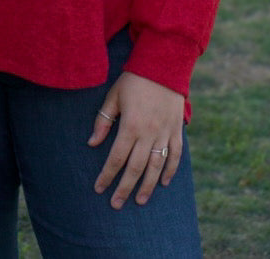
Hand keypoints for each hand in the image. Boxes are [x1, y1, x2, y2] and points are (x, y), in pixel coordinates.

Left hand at [88, 72, 184, 209]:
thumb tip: (92, 143)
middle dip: (124, 188)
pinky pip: (175, 155)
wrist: (164, 65)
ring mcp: (165, 133)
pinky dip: (170, 171)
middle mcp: (149, 133)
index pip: (116, 158)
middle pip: (135, 168)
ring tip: (139, 201)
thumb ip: (103, 120)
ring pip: (156, 167)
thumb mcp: (114, 95)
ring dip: (147, 186)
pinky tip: (164, 183)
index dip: (107, 175)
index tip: (99, 188)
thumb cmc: (134, 80)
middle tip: (116, 204)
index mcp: (131, 125)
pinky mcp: (177, 130)